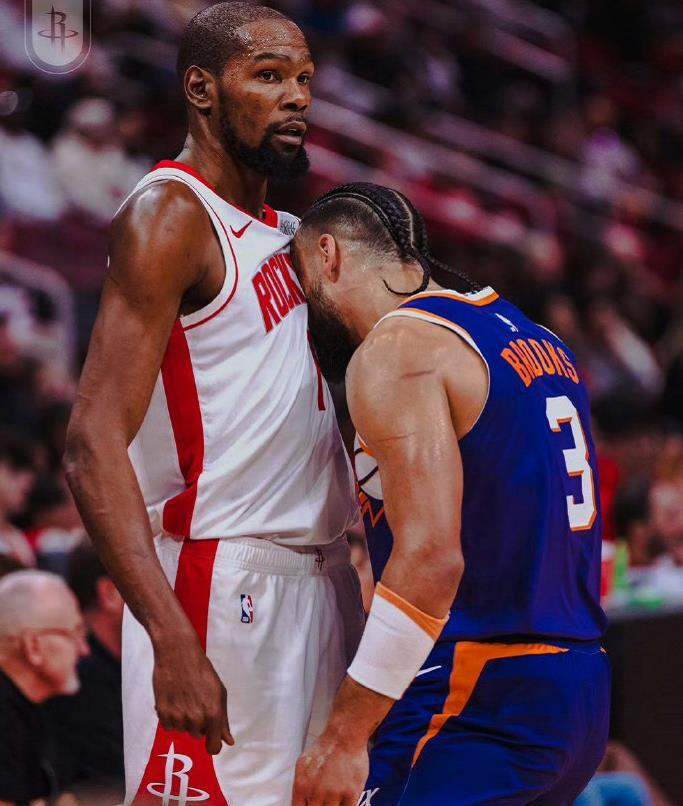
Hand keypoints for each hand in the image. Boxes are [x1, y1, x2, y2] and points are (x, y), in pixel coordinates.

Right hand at [152, 635, 233, 753]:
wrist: (178, 653)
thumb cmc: (202, 670)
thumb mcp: (220, 692)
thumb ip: (223, 720)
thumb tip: (228, 741)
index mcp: (214, 714)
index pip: (213, 748)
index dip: (212, 744)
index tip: (210, 738)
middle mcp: (196, 719)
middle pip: (197, 736)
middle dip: (198, 722)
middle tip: (196, 701)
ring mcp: (178, 717)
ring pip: (182, 730)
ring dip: (183, 719)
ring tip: (184, 698)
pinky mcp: (163, 713)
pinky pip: (168, 726)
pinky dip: (170, 717)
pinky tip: (174, 699)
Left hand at [292, 732, 367, 805]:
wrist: (344, 736)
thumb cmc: (325, 748)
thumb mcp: (303, 765)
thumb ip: (300, 786)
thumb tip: (300, 802)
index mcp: (301, 787)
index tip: (312, 804)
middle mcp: (316, 793)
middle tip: (325, 800)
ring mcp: (334, 794)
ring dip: (333, 805)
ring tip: (335, 797)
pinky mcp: (351, 793)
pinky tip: (345, 800)